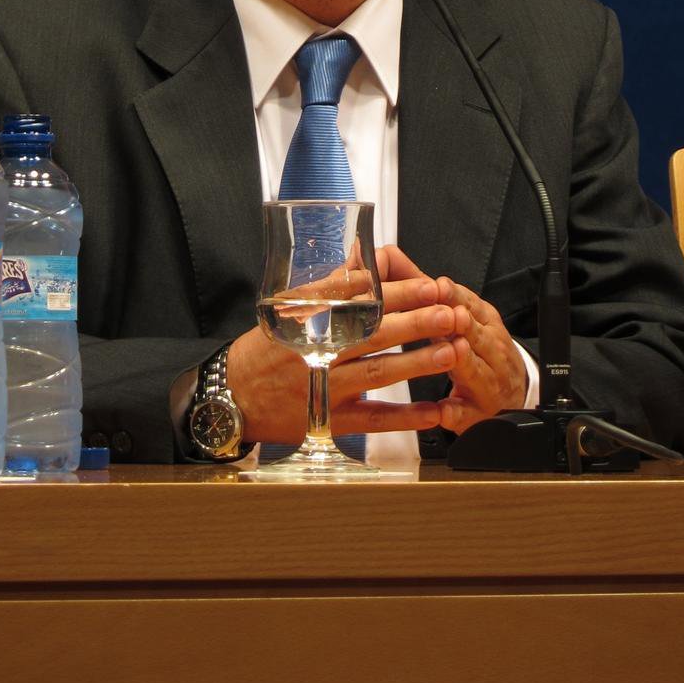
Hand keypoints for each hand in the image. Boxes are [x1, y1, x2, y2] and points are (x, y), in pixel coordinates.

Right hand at [226, 262, 460, 443]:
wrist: (233, 395)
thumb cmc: (269, 346)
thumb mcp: (290, 309)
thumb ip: (332, 287)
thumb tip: (367, 260)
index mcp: (309, 320)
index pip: (359, 302)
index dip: (398, 293)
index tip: (430, 285)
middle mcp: (317, 352)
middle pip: (373, 335)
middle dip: (415, 323)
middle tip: (450, 313)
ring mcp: (324, 389)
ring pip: (377, 375)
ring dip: (416, 364)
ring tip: (451, 352)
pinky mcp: (330, 421)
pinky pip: (373, 420)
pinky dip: (405, 418)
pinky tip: (434, 411)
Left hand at [380, 247, 528, 433]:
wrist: (508, 391)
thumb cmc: (473, 345)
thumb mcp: (451, 311)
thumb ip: (417, 284)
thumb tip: (385, 254)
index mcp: (482, 320)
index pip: (469, 302)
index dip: (454, 295)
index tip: (438, 286)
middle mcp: (489, 348)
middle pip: (476, 333)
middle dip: (463, 324)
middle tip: (450, 317)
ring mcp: (487, 382)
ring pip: (477, 370)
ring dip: (465, 362)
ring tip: (453, 353)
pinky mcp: (478, 414)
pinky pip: (467, 414)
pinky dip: (456, 413)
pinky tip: (443, 413)